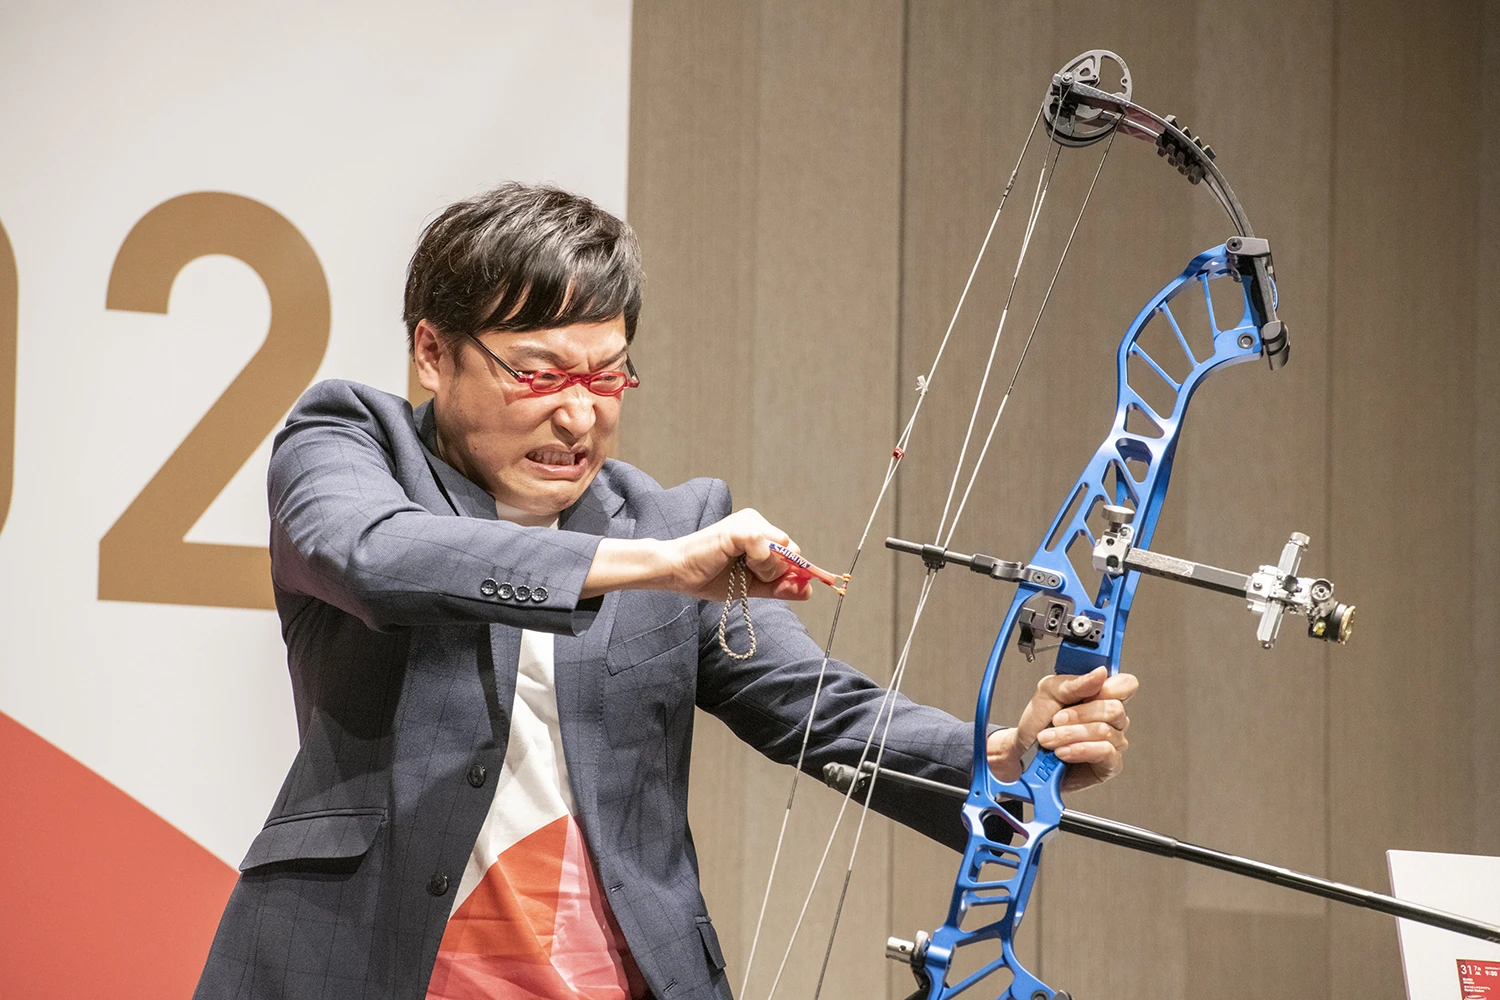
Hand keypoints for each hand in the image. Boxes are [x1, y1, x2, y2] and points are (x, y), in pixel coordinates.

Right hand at [670, 508, 812, 600]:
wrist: (678, 573)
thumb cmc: (709, 576)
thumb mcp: (752, 586)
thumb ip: (780, 587)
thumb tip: (808, 590)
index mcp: (759, 532)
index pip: (792, 551)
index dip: (789, 571)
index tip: (772, 582)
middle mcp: (756, 521)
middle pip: (792, 549)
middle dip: (776, 571)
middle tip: (749, 573)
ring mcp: (748, 522)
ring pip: (783, 547)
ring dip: (767, 567)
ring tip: (741, 567)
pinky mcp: (739, 528)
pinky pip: (766, 547)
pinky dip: (758, 561)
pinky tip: (736, 560)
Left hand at [985, 666, 1136, 792]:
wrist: (1024, 753)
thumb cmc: (1039, 721)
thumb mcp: (1048, 692)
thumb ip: (1074, 682)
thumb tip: (1100, 674)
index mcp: (1101, 695)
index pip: (1125, 684)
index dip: (1110, 687)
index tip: (1084, 692)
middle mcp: (1112, 718)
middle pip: (1114, 709)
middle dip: (1079, 715)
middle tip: (1055, 720)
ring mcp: (1114, 741)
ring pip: (1104, 731)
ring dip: (1070, 734)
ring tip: (1049, 739)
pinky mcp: (1110, 764)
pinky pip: (1105, 752)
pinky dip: (1079, 750)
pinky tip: (1063, 752)